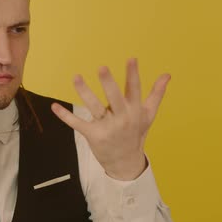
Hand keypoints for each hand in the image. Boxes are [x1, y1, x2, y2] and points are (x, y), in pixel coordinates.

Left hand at [51, 58, 169, 179]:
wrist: (126, 163)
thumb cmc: (136, 134)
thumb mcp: (148, 115)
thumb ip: (156, 94)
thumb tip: (167, 74)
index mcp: (135, 111)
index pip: (134, 90)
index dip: (133, 75)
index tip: (131, 59)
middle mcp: (122, 118)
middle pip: (114, 98)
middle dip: (109, 83)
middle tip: (102, 67)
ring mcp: (107, 127)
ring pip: (94, 107)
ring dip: (84, 92)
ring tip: (76, 77)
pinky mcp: (93, 135)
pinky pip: (77, 124)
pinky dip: (65, 115)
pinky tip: (54, 106)